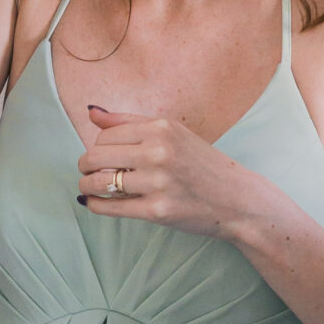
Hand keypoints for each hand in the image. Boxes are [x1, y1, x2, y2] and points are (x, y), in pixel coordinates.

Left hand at [77, 106, 260, 239]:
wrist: (238, 199)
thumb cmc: (203, 165)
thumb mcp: (173, 133)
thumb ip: (130, 121)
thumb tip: (91, 112)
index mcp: (162, 128)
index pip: (106, 134)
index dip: (98, 145)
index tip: (101, 154)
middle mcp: (159, 152)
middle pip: (97, 155)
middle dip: (86, 164)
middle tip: (88, 170)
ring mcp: (158, 182)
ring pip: (100, 181)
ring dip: (87, 184)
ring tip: (89, 186)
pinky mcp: (158, 211)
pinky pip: (111, 207)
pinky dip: (96, 205)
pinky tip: (93, 202)